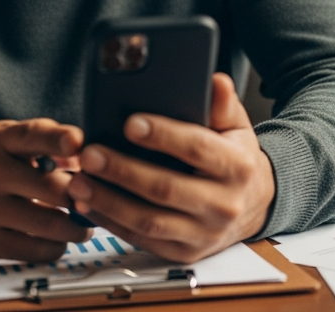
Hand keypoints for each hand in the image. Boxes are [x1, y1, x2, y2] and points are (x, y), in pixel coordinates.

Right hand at [0, 118, 88, 261]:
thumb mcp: (0, 139)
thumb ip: (41, 141)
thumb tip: (85, 155)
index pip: (31, 135)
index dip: (57, 139)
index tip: (77, 142)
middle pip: (52, 188)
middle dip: (82, 196)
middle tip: (95, 198)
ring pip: (51, 224)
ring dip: (77, 227)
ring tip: (83, 224)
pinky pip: (37, 250)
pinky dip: (56, 246)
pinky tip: (58, 239)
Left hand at [66, 73, 275, 262]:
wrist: (254, 206)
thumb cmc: (235, 160)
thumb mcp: (236, 127)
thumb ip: (222, 104)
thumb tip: (215, 81)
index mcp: (237, 167)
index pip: (198, 149)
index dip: (163, 136)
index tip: (129, 123)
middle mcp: (223, 205)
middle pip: (166, 188)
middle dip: (123, 171)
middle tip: (90, 154)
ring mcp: (204, 234)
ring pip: (149, 221)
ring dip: (109, 202)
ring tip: (80, 181)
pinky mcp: (185, 252)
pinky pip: (142, 240)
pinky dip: (111, 223)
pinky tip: (89, 204)